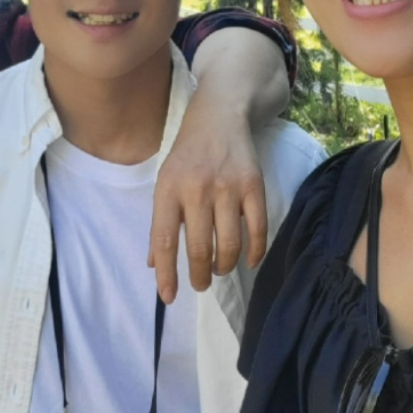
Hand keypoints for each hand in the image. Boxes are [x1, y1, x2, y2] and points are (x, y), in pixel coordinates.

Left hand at [149, 90, 267, 303]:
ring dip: (224, 266)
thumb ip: (160, 222)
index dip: (166, 273)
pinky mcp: (253, 186)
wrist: (220, 115)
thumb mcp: (164, 182)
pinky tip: (247, 261)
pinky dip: (254, 252)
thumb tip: (154, 264)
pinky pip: (257, 230)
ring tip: (219, 269)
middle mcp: (196, 190)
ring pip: (228, 245)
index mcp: (168, 189)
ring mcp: (227, 188)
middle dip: (198, 275)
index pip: (163, 240)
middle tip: (200, 284)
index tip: (168, 297)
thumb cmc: (187, 154)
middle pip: (198, 248)